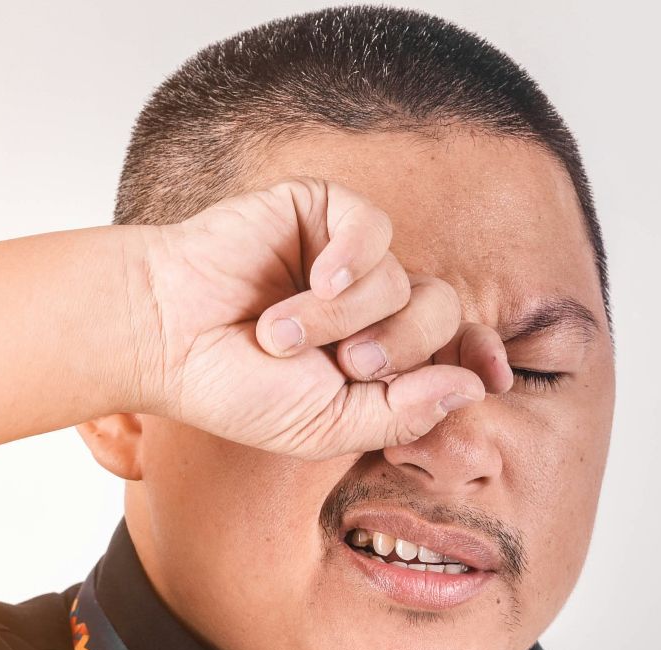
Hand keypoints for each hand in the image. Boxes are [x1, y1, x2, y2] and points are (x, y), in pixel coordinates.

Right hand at [127, 177, 512, 459]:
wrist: (166, 338)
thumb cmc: (234, 388)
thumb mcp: (327, 426)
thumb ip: (404, 413)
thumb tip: (476, 386)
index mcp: (378, 356)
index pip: (455, 348)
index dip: (481, 356)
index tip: (495, 376)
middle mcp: (371, 304)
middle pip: (441, 314)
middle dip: (399, 347)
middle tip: (343, 366)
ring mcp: (347, 256)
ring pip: (404, 279)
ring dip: (343, 316)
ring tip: (279, 334)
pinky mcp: (320, 212)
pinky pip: (374, 228)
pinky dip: (351, 259)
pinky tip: (316, 279)